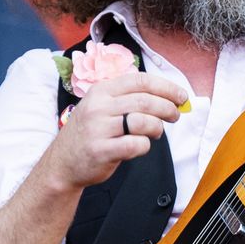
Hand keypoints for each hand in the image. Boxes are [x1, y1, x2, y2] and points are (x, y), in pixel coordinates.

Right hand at [44, 71, 188, 190]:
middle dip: (167, 108)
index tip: (181, 96)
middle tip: (175, 116)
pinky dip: (145, 145)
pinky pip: (135, 144)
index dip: (166, 87)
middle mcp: (99, 107)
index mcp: (101, 91)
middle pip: (145, 101)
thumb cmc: (90, 134)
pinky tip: (140, 146)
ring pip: (143, 121)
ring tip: (156, 132)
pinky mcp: (102, 150)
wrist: (63, 163)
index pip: (140, 81)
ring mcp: (99, 128)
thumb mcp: (101, 107)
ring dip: (157, 127)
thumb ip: (128, 99)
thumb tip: (169, 99)